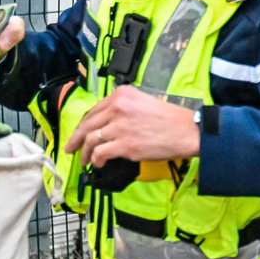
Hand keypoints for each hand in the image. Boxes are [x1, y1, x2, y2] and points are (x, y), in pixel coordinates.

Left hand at [65, 85, 200, 166]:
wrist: (188, 132)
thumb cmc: (171, 119)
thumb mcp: (145, 102)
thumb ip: (124, 108)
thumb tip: (107, 123)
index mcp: (122, 95)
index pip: (94, 110)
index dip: (84, 124)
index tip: (80, 132)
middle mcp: (117, 107)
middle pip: (88, 124)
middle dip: (77, 139)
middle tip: (71, 148)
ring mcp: (120, 126)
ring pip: (91, 140)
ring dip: (85, 152)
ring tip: (85, 160)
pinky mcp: (124, 144)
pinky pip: (101, 153)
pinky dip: (97, 159)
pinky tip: (99, 164)